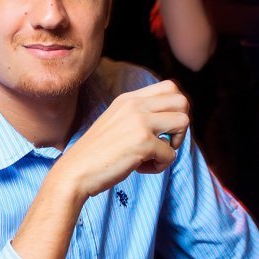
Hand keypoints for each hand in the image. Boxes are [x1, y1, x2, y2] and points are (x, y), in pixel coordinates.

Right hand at [53, 79, 189, 201]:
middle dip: (180, 127)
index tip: (163, 129)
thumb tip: (171, 122)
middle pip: (183, 102)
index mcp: (128, 99)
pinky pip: (171, 154)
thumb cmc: (97, 153)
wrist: (75, 171)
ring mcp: (140, 122)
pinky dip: (160, 166)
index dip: (174, 110)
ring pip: (183, 122)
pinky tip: (140, 168)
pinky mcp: (143, 142)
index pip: (170, 88)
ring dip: (174, 144)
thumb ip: (139, 116)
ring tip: (154, 155)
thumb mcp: (117, 122)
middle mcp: (135, 105)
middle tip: (164, 143)